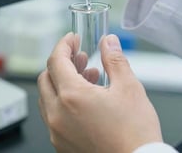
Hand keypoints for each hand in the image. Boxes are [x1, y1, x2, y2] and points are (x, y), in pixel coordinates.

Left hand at [37, 33, 162, 152]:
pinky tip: (86, 98)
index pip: (56, 60)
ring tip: (87, 75)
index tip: (73, 39)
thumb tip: (109, 42)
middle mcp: (58, 115)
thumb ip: (114, 59)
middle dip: (62, 62)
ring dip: (62, 81)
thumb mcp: (128, 87)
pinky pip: (53, 115)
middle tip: (80, 56)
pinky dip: (64, 100)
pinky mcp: (62, 144)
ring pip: (48, 96)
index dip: (64, 44)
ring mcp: (57, 132)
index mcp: (72, 97)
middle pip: (46, 77)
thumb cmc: (134, 134)